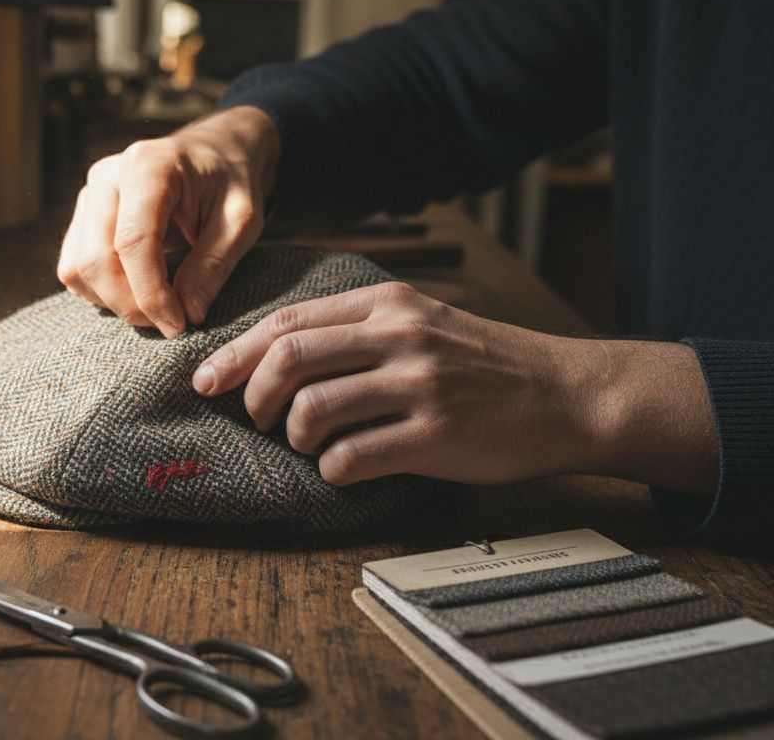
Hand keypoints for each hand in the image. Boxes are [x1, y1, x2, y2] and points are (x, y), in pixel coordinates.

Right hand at [57, 106, 279, 338]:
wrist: (215, 152)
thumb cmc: (231, 181)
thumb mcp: (242, 220)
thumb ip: (214, 264)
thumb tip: (188, 313)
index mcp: (149, 166)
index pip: (133, 240)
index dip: (150, 292)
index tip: (178, 324)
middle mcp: (108, 176)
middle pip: (97, 258)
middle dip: (131, 304)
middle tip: (171, 323)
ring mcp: (90, 195)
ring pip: (78, 268)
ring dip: (114, 302)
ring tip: (157, 308)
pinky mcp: (83, 216)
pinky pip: (74, 267)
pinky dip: (100, 292)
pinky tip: (136, 293)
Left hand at [191, 282, 718, 493]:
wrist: (567, 394)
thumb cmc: (485, 363)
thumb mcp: (422, 321)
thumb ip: (357, 328)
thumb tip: (274, 354)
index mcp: (388, 303)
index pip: (288, 322)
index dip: (235, 354)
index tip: (206, 380)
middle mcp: (399, 336)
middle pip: (287, 359)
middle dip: (252, 396)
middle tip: (256, 419)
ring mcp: (418, 385)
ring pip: (311, 411)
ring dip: (293, 436)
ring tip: (309, 444)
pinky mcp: (435, 435)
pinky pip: (351, 458)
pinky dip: (333, 470)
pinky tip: (347, 467)